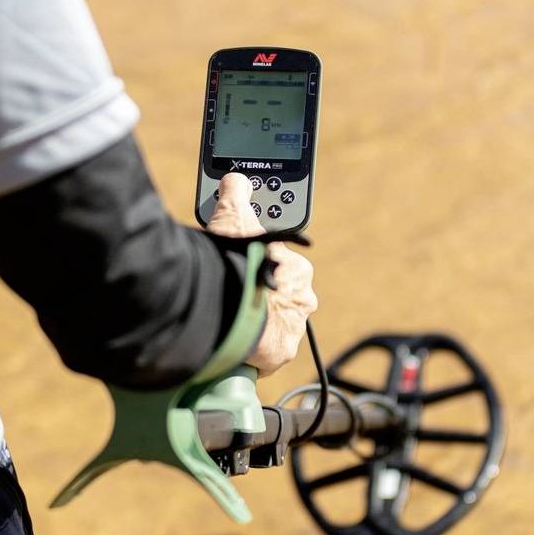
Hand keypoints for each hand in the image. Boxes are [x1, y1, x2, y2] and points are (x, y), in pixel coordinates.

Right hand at [207, 173, 317, 376]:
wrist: (230, 307)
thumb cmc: (236, 263)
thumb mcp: (233, 218)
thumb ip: (236, 195)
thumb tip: (236, 180)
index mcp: (299, 269)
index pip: (284, 266)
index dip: (261, 265)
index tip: (243, 268)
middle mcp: (303, 300)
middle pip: (281, 298)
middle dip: (261, 297)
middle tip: (234, 294)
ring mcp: (293, 329)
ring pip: (274, 326)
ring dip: (256, 323)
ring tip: (230, 318)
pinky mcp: (279, 354)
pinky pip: (266, 353)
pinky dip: (252, 349)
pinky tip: (234, 342)